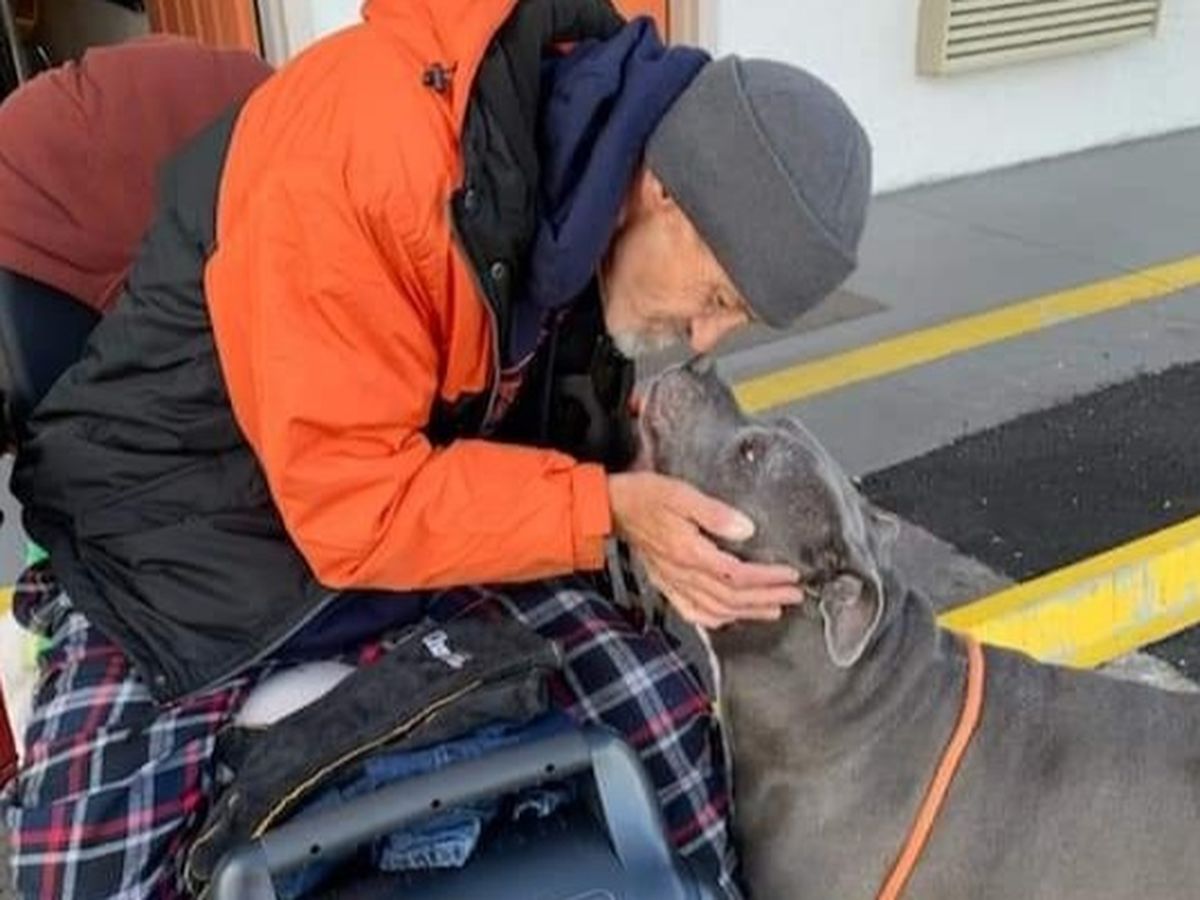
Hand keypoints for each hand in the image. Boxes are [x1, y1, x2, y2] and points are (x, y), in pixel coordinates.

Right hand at [607, 471, 805, 628]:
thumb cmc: (644, 496)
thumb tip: (746, 529)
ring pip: (716, 609)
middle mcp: (683, 574)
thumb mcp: (681, 494)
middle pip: (732, 597)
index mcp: (689, 554)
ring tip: (773, 609)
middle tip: (793, 596)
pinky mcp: (666, 584)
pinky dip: (715, 619)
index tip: (790, 576)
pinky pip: (692, 611)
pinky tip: (728, 618)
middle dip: (766, 598)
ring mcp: (674, 583)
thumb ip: (715, 513)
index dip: (767, 579)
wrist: (612, 507)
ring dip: (748, 612)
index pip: (737, 575)